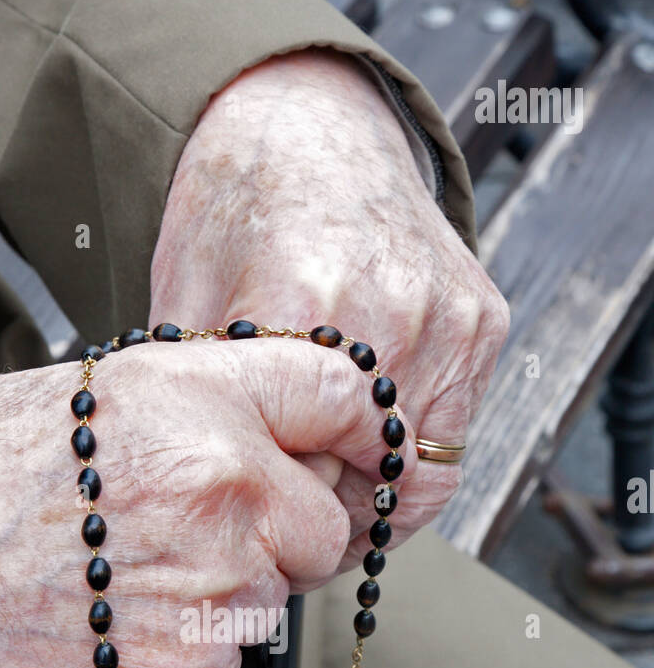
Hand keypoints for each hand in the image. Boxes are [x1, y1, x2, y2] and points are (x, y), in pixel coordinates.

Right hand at [0, 341, 387, 667]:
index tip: (362, 449)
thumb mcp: (94, 393)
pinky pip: (231, 661)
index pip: (343, 392)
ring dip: (228, 598)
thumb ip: (205, 400)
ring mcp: (208, 588)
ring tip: (128, 576)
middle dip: (279, 535)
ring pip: (277, 601)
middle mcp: (221, 487)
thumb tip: (282, 426)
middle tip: (190, 530)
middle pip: (325, 526)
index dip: (360, 425)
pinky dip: (190, 651)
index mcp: (198, 398)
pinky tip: (116, 620)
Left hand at [151, 49, 509, 563]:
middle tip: (297, 533)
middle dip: (328, 519)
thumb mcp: (186, 305)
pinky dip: (412, 455)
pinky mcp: (481, 320)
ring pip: (421, 472)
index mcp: (303, 311)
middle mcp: (389, 318)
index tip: (266, 541)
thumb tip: (212, 490)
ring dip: (376, 496)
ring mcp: (445, 320)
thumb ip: (209, 400)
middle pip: (366, 483)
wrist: (306, 127)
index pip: (302, 475)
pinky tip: (368, 446)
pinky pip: (452, 431)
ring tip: (332, 494)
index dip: (281, 521)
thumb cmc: (237, 213)